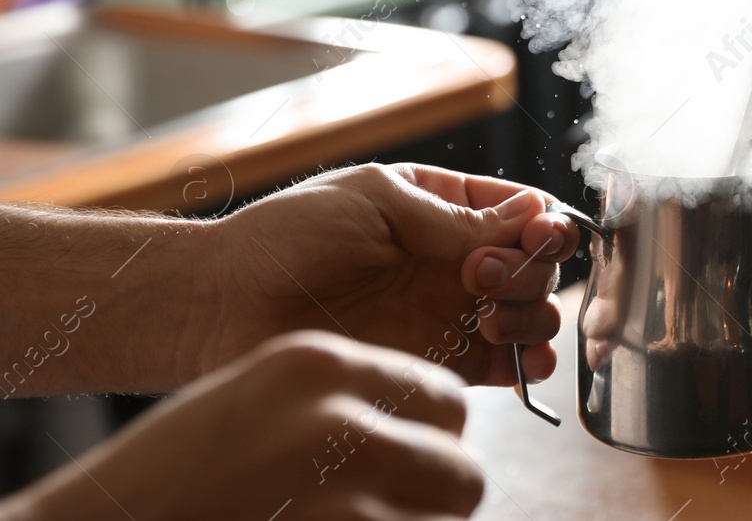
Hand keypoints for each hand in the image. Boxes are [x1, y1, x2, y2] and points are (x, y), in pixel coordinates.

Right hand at [5, 331, 481, 520]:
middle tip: (390, 512)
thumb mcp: (259, 403)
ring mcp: (341, 496)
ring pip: (448, 520)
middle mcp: (337, 421)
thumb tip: (435, 426)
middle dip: (437, 499)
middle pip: (459, 466)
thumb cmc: (172, 479)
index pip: (445, 396)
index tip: (411, 463)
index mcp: (317, 365)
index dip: (435, 440)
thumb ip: (344, 402)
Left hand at [207, 164, 580, 387]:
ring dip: (531, 314)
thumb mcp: (376, 201)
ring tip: (486, 317)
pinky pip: (504, 368)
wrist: (223, 308)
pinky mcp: (436, 364)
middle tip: (480, 276)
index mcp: (444, 207)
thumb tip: (529, 217)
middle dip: (529, 270)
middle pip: (537, 264)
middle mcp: (454, 260)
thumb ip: (454, 217)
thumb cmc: (285, 237)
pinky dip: (525, 364)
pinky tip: (510, 359)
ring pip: (531, 315)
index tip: (532, 235)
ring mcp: (448, 314)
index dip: (543, 224)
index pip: (524, 211)